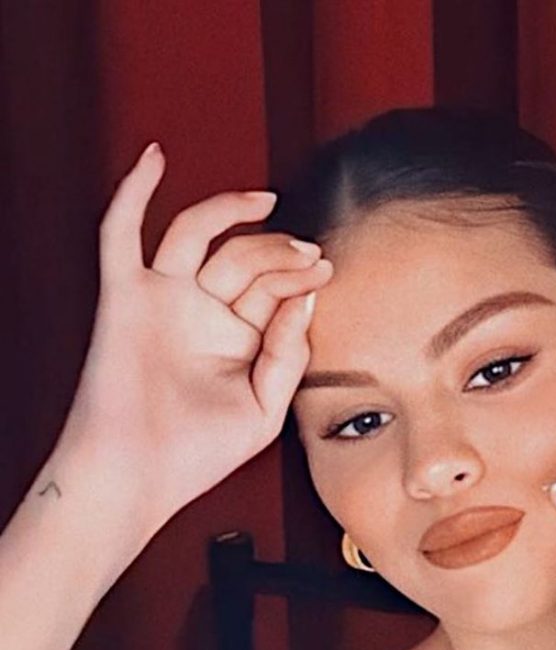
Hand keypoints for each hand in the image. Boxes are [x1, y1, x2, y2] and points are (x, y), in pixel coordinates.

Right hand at [59, 142, 333, 535]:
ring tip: (268, 202)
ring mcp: (162, 301)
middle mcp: (200, 313)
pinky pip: (120, 233)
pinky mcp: (124, 297)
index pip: (272, 289)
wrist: (138, 477)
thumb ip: (288, 355)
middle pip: (244, 258)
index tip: (326, 274)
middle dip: (280, 253)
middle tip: (311, 256)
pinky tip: (154, 157)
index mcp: (237, 339)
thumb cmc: (198, 455)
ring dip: (233, 213)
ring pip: (198, 236)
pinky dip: (133, 192)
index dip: (300, 276)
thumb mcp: (265, 409)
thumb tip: (305, 300)